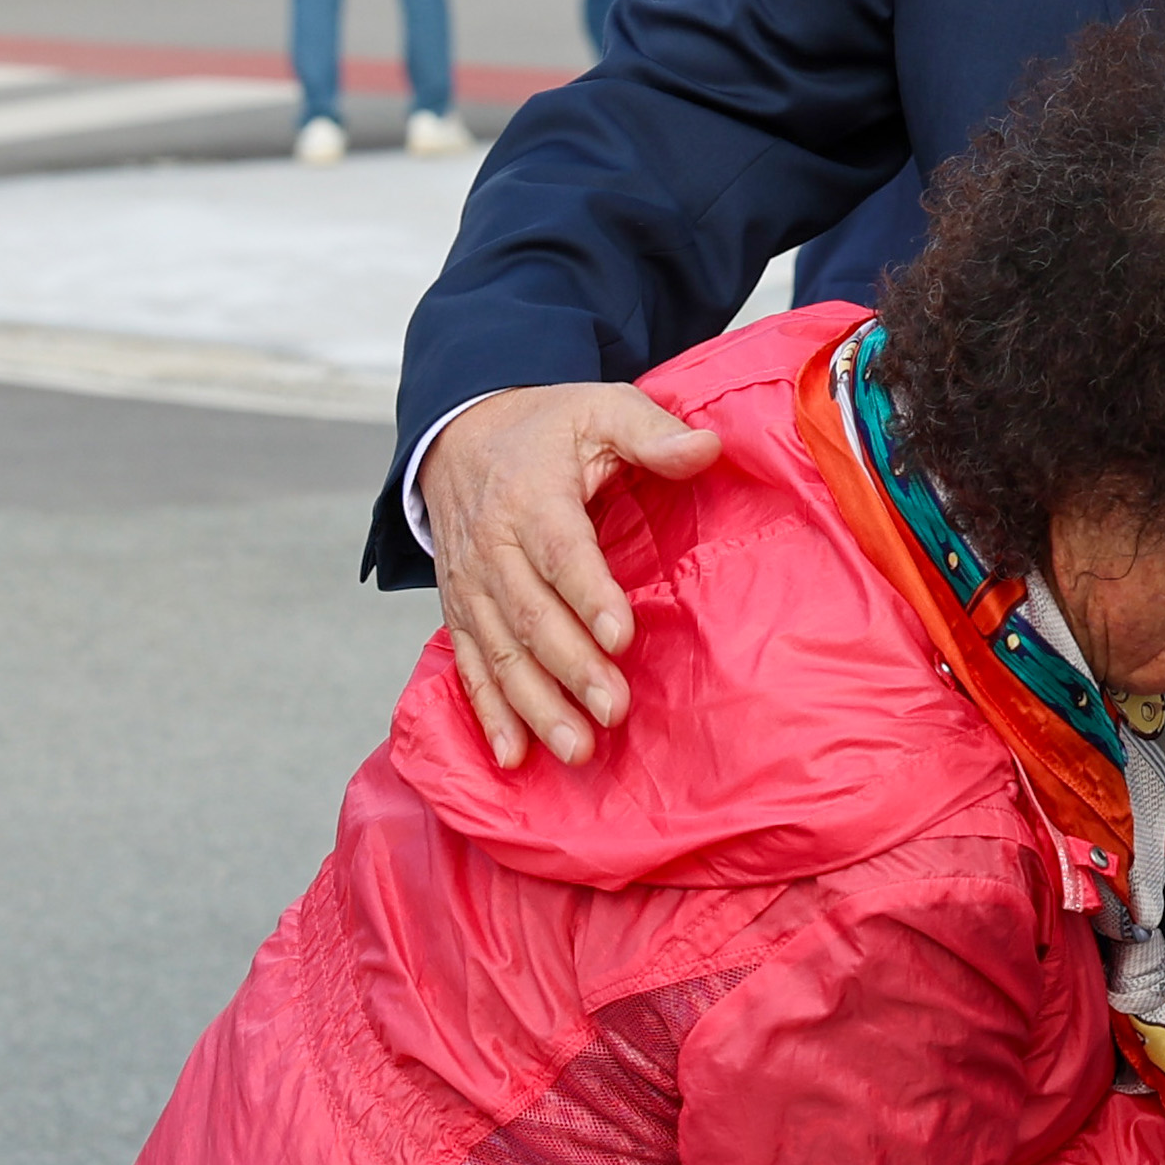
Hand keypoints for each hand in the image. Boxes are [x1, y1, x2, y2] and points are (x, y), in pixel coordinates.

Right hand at [417, 383, 726, 767]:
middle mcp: (492, 547)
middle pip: (531, 614)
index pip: (561, 551)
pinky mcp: (459, 611)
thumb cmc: (543, 428)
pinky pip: (470, 666)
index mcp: (531, 497)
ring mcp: (470, 586)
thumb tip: (707, 447)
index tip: (621, 636)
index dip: (589, 594)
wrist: (457, 435)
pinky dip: (488, 714)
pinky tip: (513, 755)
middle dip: (572, 667)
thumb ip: (652, 431)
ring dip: (535, 705)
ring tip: (577, 748)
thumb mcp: (599, 409)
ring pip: (500, 652)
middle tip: (614, 710)